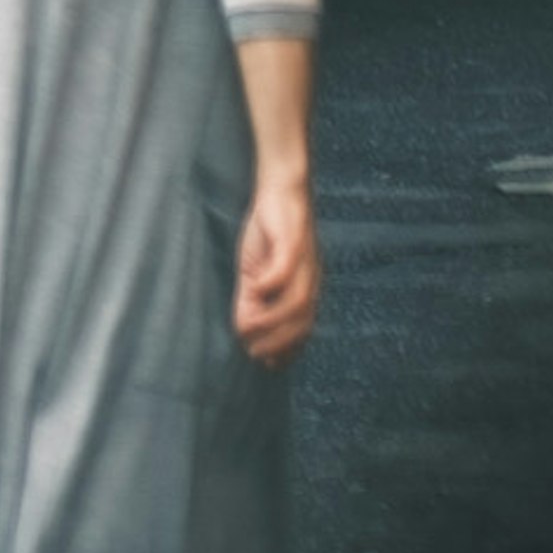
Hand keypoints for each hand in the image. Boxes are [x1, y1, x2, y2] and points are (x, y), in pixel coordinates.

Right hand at [233, 173, 319, 367]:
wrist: (280, 189)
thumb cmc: (268, 230)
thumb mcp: (255, 270)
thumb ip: (251, 298)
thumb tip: (242, 328)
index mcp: (306, 286)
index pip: (303, 327)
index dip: (288, 349)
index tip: (269, 364)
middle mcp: (310, 278)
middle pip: (303, 320)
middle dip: (280, 342)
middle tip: (256, 354)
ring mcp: (304, 262)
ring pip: (296, 302)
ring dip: (272, 320)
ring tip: (248, 329)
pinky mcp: (292, 242)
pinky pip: (285, 270)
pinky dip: (270, 284)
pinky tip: (252, 288)